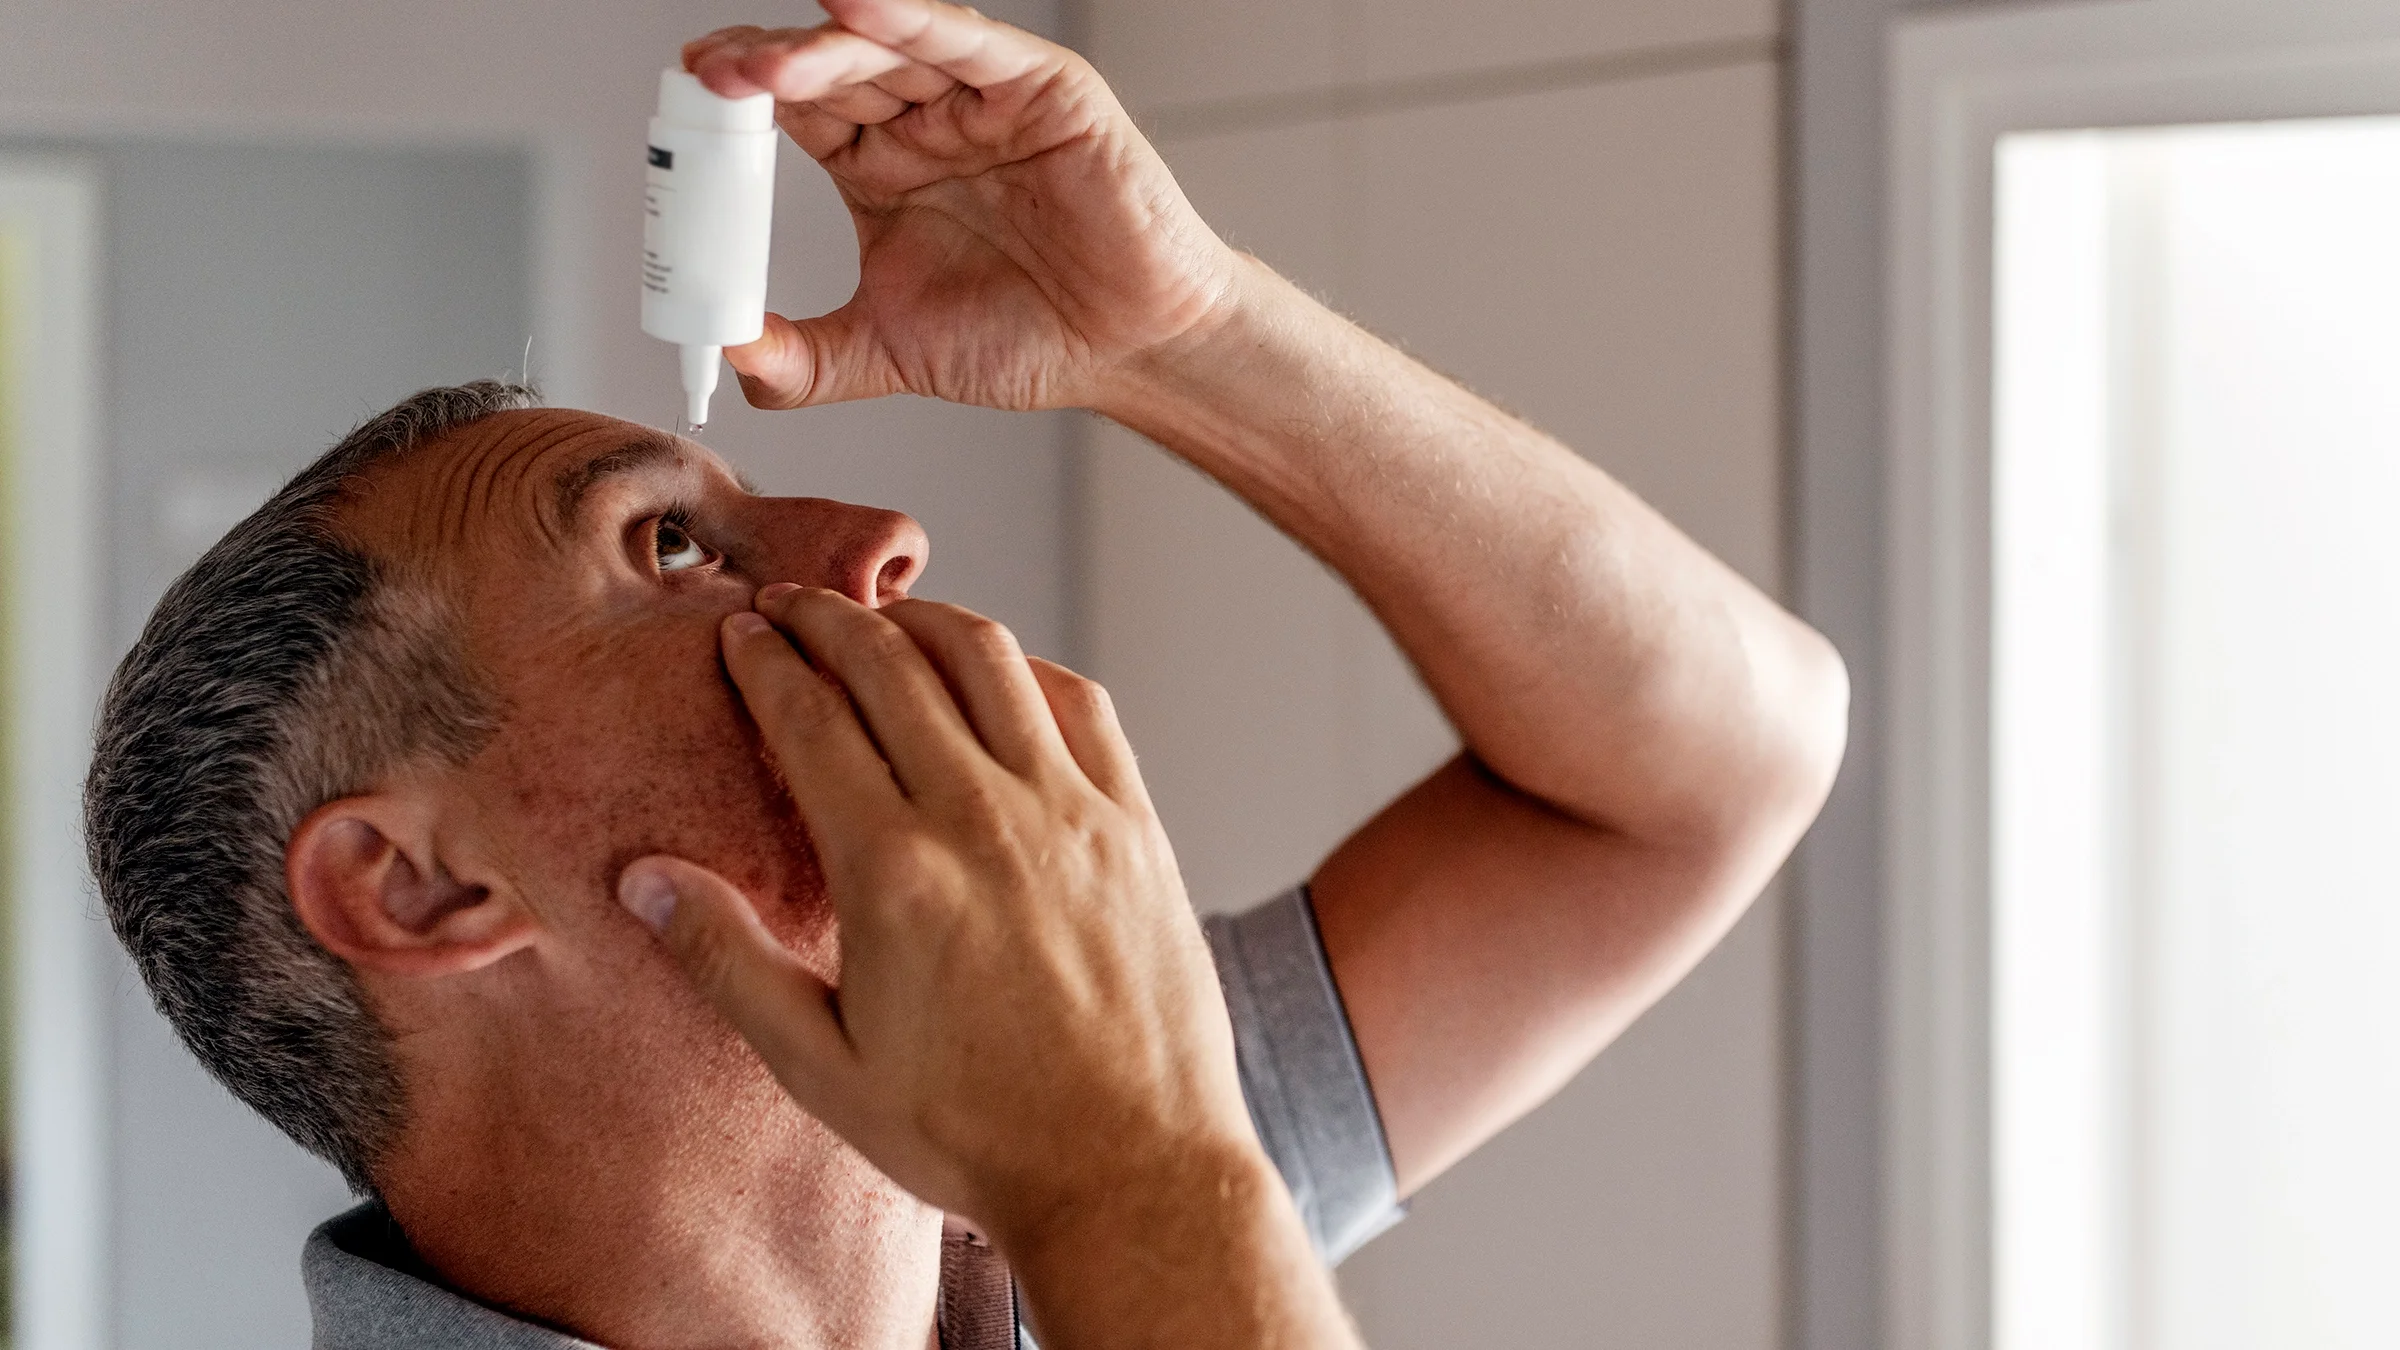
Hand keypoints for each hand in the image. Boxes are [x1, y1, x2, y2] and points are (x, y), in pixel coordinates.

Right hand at [616, 586, 1259, 1246]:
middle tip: (791, 603)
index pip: (810, 719)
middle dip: (828, 619)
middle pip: (892, 666)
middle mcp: (984, 819)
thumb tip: (643, 879)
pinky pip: (1082, 705)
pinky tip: (1000, 674)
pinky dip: (1028, 668)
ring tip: (886, 619)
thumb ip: (727, 961)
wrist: (1130, 1169)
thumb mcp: (822, 1068)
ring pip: (990, 661)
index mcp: (894, 872)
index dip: (765, 661)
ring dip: (926, 621)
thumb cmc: (973, 1135)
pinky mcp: (1135, 826)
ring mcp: (1072, 813)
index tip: (739, 632)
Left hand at [683, 0, 1240, 411]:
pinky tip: (855, 7)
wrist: (1127, 353)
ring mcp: (979, 97)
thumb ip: (805, 359)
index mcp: (878, 164)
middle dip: (762, 67)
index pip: (792, 108)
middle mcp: (923, 119)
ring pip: (887, 49)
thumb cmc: (1028, 337)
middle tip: (709, 76)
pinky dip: (910, 18)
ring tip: (762, 66)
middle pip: (827, 67)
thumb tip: (728, 356)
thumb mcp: (887, 352)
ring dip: (820, 50)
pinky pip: (967, 40)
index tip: (688, 103)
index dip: (739, 100)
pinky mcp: (1040, 88)